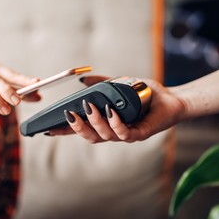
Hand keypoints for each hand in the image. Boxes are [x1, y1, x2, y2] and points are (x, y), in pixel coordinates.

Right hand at [47, 76, 185, 142]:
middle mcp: (113, 131)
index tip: (48, 129)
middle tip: (68, 115)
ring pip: (105, 136)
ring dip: (94, 123)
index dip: (66, 131)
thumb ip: (99, 85)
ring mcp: (126, 134)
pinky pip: (125, 134)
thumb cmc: (144, 93)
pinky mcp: (141, 133)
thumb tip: (81, 81)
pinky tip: (110, 112)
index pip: (82, 129)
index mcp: (106, 123)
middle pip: (90, 136)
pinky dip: (115, 123)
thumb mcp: (117, 86)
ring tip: (89, 107)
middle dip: (76, 128)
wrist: (170, 97)